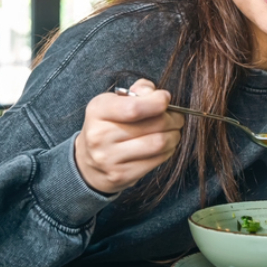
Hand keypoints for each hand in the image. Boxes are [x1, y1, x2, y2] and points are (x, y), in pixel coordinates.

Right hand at [74, 79, 183, 194]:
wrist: (88, 162)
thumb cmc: (108, 125)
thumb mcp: (114, 102)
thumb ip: (138, 91)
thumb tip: (156, 93)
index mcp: (98, 111)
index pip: (134, 107)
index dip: (158, 102)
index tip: (165, 99)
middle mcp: (99, 135)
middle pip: (154, 124)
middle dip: (173, 119)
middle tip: (177, 117)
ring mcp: (109, 158)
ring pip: (159, 143)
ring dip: (174, 136)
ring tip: (173, 131)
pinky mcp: (121, 175)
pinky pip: (157, 160)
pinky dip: (168, 151)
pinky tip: (165, 146)